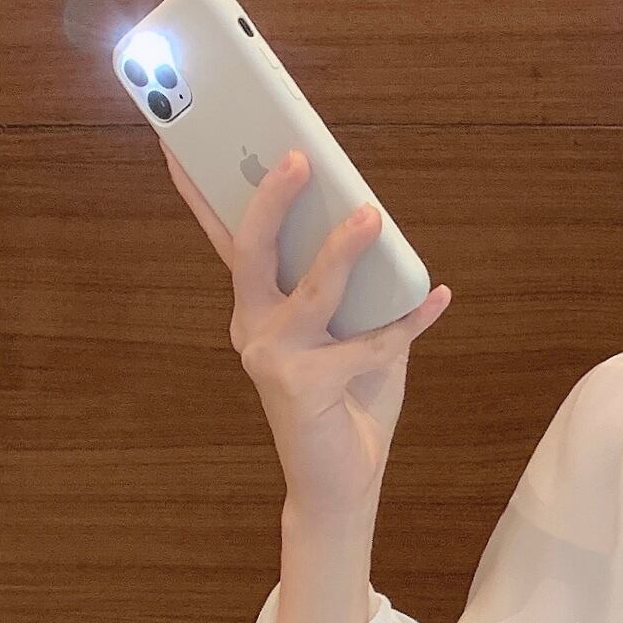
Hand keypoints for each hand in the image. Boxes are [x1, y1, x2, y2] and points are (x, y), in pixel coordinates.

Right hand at [160, 139, 451, 515]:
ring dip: (342, 250)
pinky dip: (408, 322)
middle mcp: (254, 327)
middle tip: (298, 157)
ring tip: (372, 215)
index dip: (204, 192)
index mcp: (258, 307)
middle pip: (253, 251)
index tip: (183, 142)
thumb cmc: (349, 398)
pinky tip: (439, 298)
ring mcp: (273, 358)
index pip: (229, 240)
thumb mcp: (355, 330)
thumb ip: (359, 285)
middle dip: (270, 199)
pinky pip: (367, 344)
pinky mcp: (303, 388)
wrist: (342, 480)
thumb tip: (375, 224)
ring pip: (310, 291)